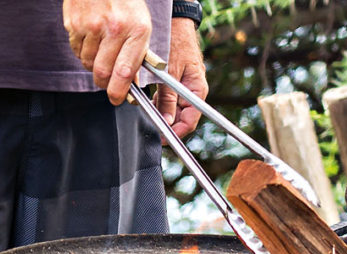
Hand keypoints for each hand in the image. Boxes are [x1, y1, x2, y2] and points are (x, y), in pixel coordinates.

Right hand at [63, 0, 151, 104]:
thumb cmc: (124, 1)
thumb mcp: (140, 25)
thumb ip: (136, 56)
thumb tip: (131, 84)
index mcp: (136, 30)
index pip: (124, 72)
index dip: (119, 92)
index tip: (117, 99)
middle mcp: (114, 28)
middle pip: (102, 72)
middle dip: (103, 82)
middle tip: (106, 81)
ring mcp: (91, 25)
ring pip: (88, 63)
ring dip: (93, 64)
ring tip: (100, 49)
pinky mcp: (74, 23)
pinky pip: (76, 50)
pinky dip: (82, 51)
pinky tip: (90, 37)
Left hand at [153, 17, 207, 138]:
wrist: (174, 23)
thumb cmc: (176, 42)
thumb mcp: (170, 73)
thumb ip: (168, 98)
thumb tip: (166, 121)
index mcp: (198, 90)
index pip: (190, 121)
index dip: (176, 132)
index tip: (163, 137)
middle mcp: (193, 91)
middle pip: (181, 117)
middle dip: (166, 122)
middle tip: (151, 124)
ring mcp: (185, 88)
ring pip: (173, 109)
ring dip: (161, 112)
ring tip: (149, 109)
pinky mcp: (177, 84)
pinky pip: (168, 99)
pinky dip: (159, 102)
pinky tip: (150, 99)